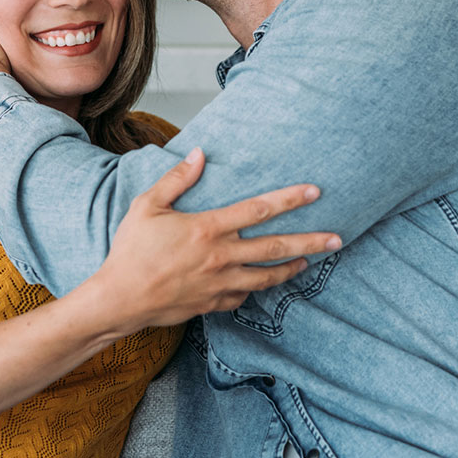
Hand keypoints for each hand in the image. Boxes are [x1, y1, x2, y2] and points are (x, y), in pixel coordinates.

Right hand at [90, 147, 341, 331]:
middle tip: (337, 238)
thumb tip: (199, 153)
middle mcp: (221, 257)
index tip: (314, 192)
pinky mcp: (213, 304)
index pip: (259, 210)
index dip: (289, 199)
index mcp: (208, 229)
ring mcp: (220, 284)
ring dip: (292, 268)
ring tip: (309, 261)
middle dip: (310, 241)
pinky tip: (261, 282)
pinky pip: (243, 296)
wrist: (119, 300)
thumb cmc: (131, 251)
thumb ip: (177, 179)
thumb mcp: (147, 205)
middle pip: (276, 247)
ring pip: (267, 277)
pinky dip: (255, 288)